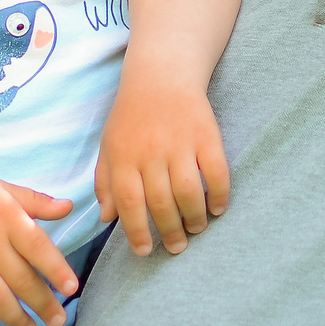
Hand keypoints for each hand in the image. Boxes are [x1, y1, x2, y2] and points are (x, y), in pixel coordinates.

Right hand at [0, 168, 77, 325]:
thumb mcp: (2, 188)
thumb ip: (35, 201)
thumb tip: (68, 207)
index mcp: (6, 217)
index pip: (37, 246)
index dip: (56, 269)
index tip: (71, 288)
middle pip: (21, 279)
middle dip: (43, 304)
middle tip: (58, 320)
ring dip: (16, 319)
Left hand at [95, 73, 229, 255]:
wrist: (161, 74)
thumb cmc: (132, 116)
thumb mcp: (108, 146)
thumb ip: (105, 182)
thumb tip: (106, 219)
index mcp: (124, 156)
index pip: (129, 204)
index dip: (137, 233)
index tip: (144, 251)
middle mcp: (151, 151)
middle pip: (160, 203)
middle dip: (169, 232)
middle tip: (176, 247)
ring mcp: (180, 142)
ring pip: (188, 193)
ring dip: (194, 218)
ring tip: (196, 229)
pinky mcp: (207, 134)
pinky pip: (217, 172)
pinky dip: (219, 195)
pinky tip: (217, 207)